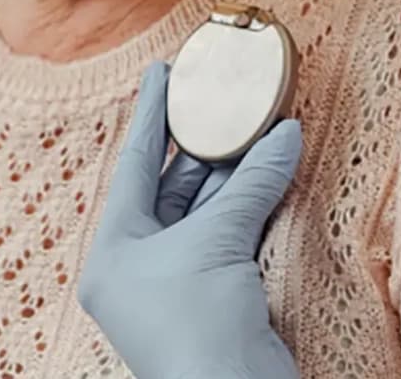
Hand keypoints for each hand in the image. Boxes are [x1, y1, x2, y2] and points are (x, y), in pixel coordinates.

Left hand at [79, 62, 301, 378]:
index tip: (162, 73)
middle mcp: (137, 266)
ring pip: (205, 211)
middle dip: (203, 144)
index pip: (135, 165)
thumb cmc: (199, 328)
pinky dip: (249, 204)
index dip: (152, 114)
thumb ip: (251, 182)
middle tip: (221, 96)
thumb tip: (286, 133)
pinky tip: (270, 168)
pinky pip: (228, 236)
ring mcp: (174, 286)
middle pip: (173, 188)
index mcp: (113, 252)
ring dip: (234, 172)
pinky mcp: (212, 300)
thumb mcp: (217, 241)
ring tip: (257, 125)